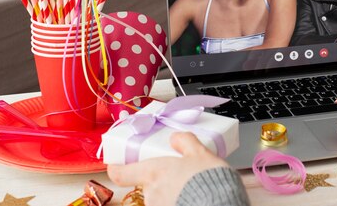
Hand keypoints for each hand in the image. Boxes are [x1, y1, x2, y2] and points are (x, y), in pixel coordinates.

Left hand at [108, 132, 228, 205]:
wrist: (221, 204)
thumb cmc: (209, 181)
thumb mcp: (200, 153)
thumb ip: (186, 142)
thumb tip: (176, 138)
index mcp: (153, 173)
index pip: (121, 174)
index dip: (116, 169)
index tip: (115, 165)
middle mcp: (152, 194)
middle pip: (147, 185)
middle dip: (160, 180)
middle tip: (178, 174)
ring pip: (160, 197)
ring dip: (171, 192)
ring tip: (191, 188)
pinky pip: (171, 204)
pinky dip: (179, 201)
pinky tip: (194, 198)